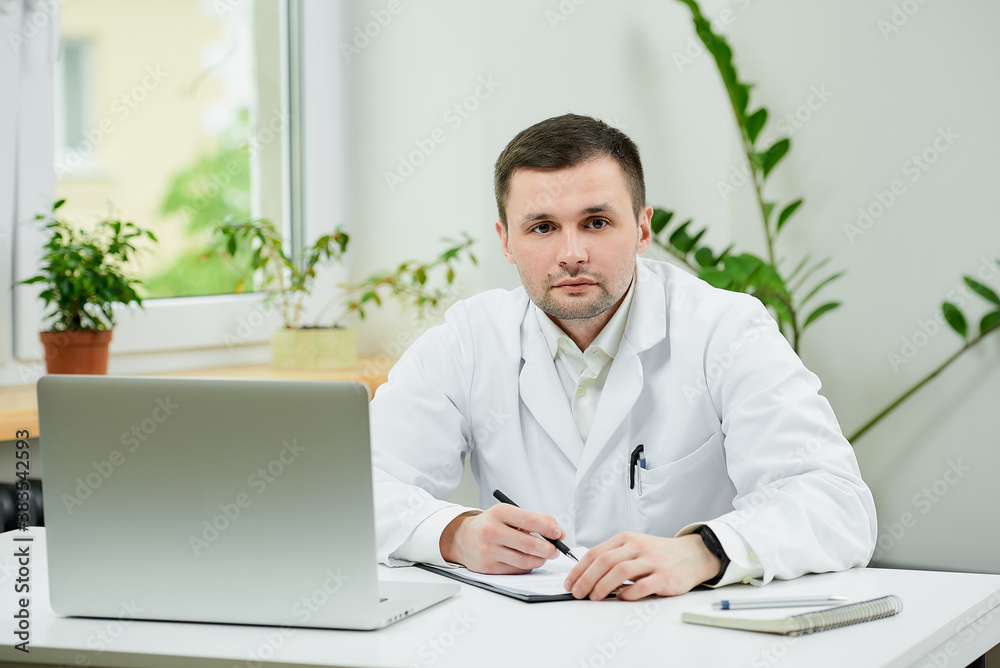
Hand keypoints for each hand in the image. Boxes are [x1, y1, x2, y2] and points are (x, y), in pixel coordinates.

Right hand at [439, 505, 564, 573]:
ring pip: (524, 560)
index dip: (548, 529)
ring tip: (544, 556)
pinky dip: (527, 567)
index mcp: (499, 513)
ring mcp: (488, 550)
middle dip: (548, 549)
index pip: (530, 521)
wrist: (463, 537)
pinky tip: (529, 561)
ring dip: (540, 560)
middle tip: (556, 550)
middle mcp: (491, 531)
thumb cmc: (492, 524)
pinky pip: (516, 570)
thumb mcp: (509, 514)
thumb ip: (535, 520)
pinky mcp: (488, 567)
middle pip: (529, 544)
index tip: (558, 533)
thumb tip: (558, 532)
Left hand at [563, 532, 720, 600]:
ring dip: (603, 586)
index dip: (579, 569)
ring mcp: (651, 561)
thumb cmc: (658, 554)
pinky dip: (629, 593)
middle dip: (586, 579)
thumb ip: (614, 557)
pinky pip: (642, 586)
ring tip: (594, 597)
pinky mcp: (664, 577)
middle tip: (577, 593)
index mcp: (626, 539)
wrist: (692, 555)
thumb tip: (586, 576)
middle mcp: (637, 547)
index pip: (596, 552)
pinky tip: (621, 597)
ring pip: (621, 571)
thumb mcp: (634, 547)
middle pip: (605, 561)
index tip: (570, 582)